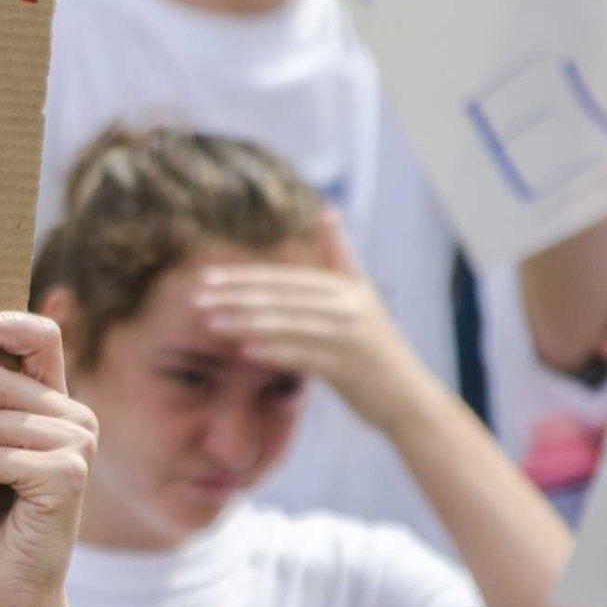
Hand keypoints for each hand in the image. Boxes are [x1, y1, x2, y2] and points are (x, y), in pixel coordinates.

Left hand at [192, 208, 430, 432]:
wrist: (408, 397)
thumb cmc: (376, 346)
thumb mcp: (361, 294)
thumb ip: (339, 256)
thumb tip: (327, 210)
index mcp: (347, 288)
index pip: (286, 279)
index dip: (245, 277)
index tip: (208, 277)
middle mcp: (349, 308)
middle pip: (282, 298)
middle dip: (236, 297)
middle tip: (198, 299)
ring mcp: (350, 338)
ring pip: (288, 325)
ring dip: (246, 323)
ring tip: (211, 323)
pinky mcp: (349, 368)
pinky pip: (305, 357)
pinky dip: (275, 352)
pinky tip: (245, 351)